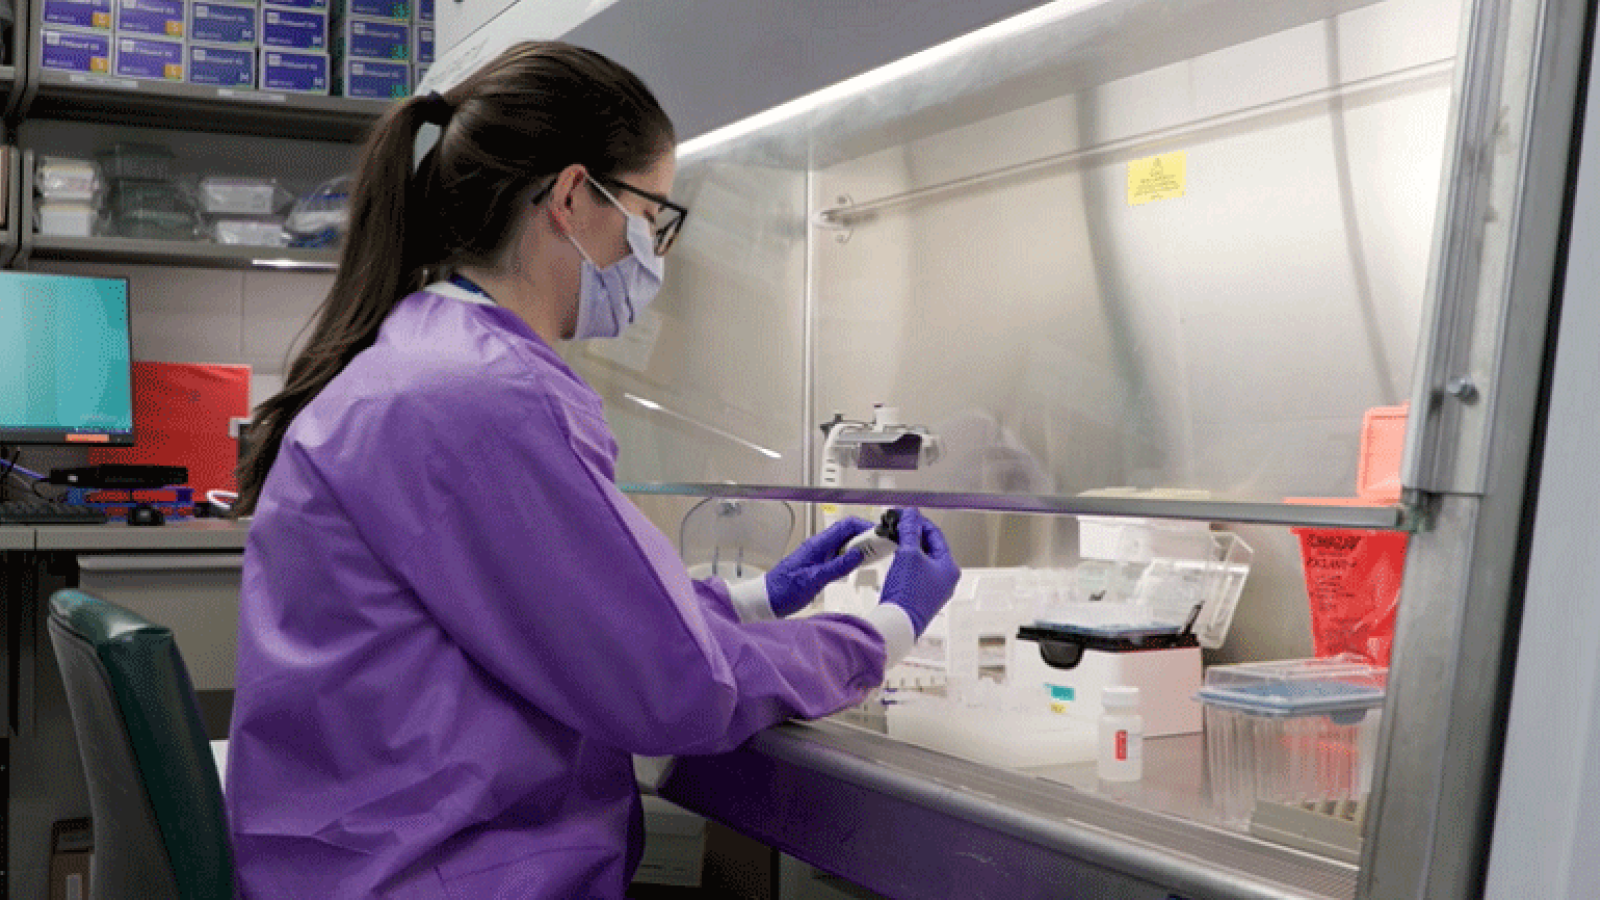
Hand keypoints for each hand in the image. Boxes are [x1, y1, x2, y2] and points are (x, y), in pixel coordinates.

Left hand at [764, 516, 873, 616]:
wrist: (766, 600)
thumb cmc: (784, 590)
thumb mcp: (814, 580)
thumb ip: (837, 566)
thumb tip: (858, 554)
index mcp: (817, 545)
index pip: (845, 526)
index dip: (864, 526)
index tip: (880, 534)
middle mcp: (819, 547)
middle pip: (847, 533)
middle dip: (866, 537)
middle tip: (882, 547)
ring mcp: (819, 556)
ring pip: (844, 545)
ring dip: (860, 548)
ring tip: (874, 556)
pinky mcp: (818, 566)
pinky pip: (839, 557)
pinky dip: (850, 559)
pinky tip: (857, 567)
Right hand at [880, 508, 959, 637]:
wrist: (897, 624)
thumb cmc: (908, 593)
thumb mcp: (908, 554)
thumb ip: (910, 531)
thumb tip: (911, 514)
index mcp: (949, 568)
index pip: (935, 535)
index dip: (918, 522)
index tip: (903, 515)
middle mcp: (945, 579)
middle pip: (929, 547)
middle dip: (912, 535)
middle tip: (896, 525)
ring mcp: (934, 589)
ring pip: (922, 560)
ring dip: (908, 548)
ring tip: (893, 538)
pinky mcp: (921, 597)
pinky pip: (916, 573)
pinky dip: (906, 562)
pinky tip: (895, 558)